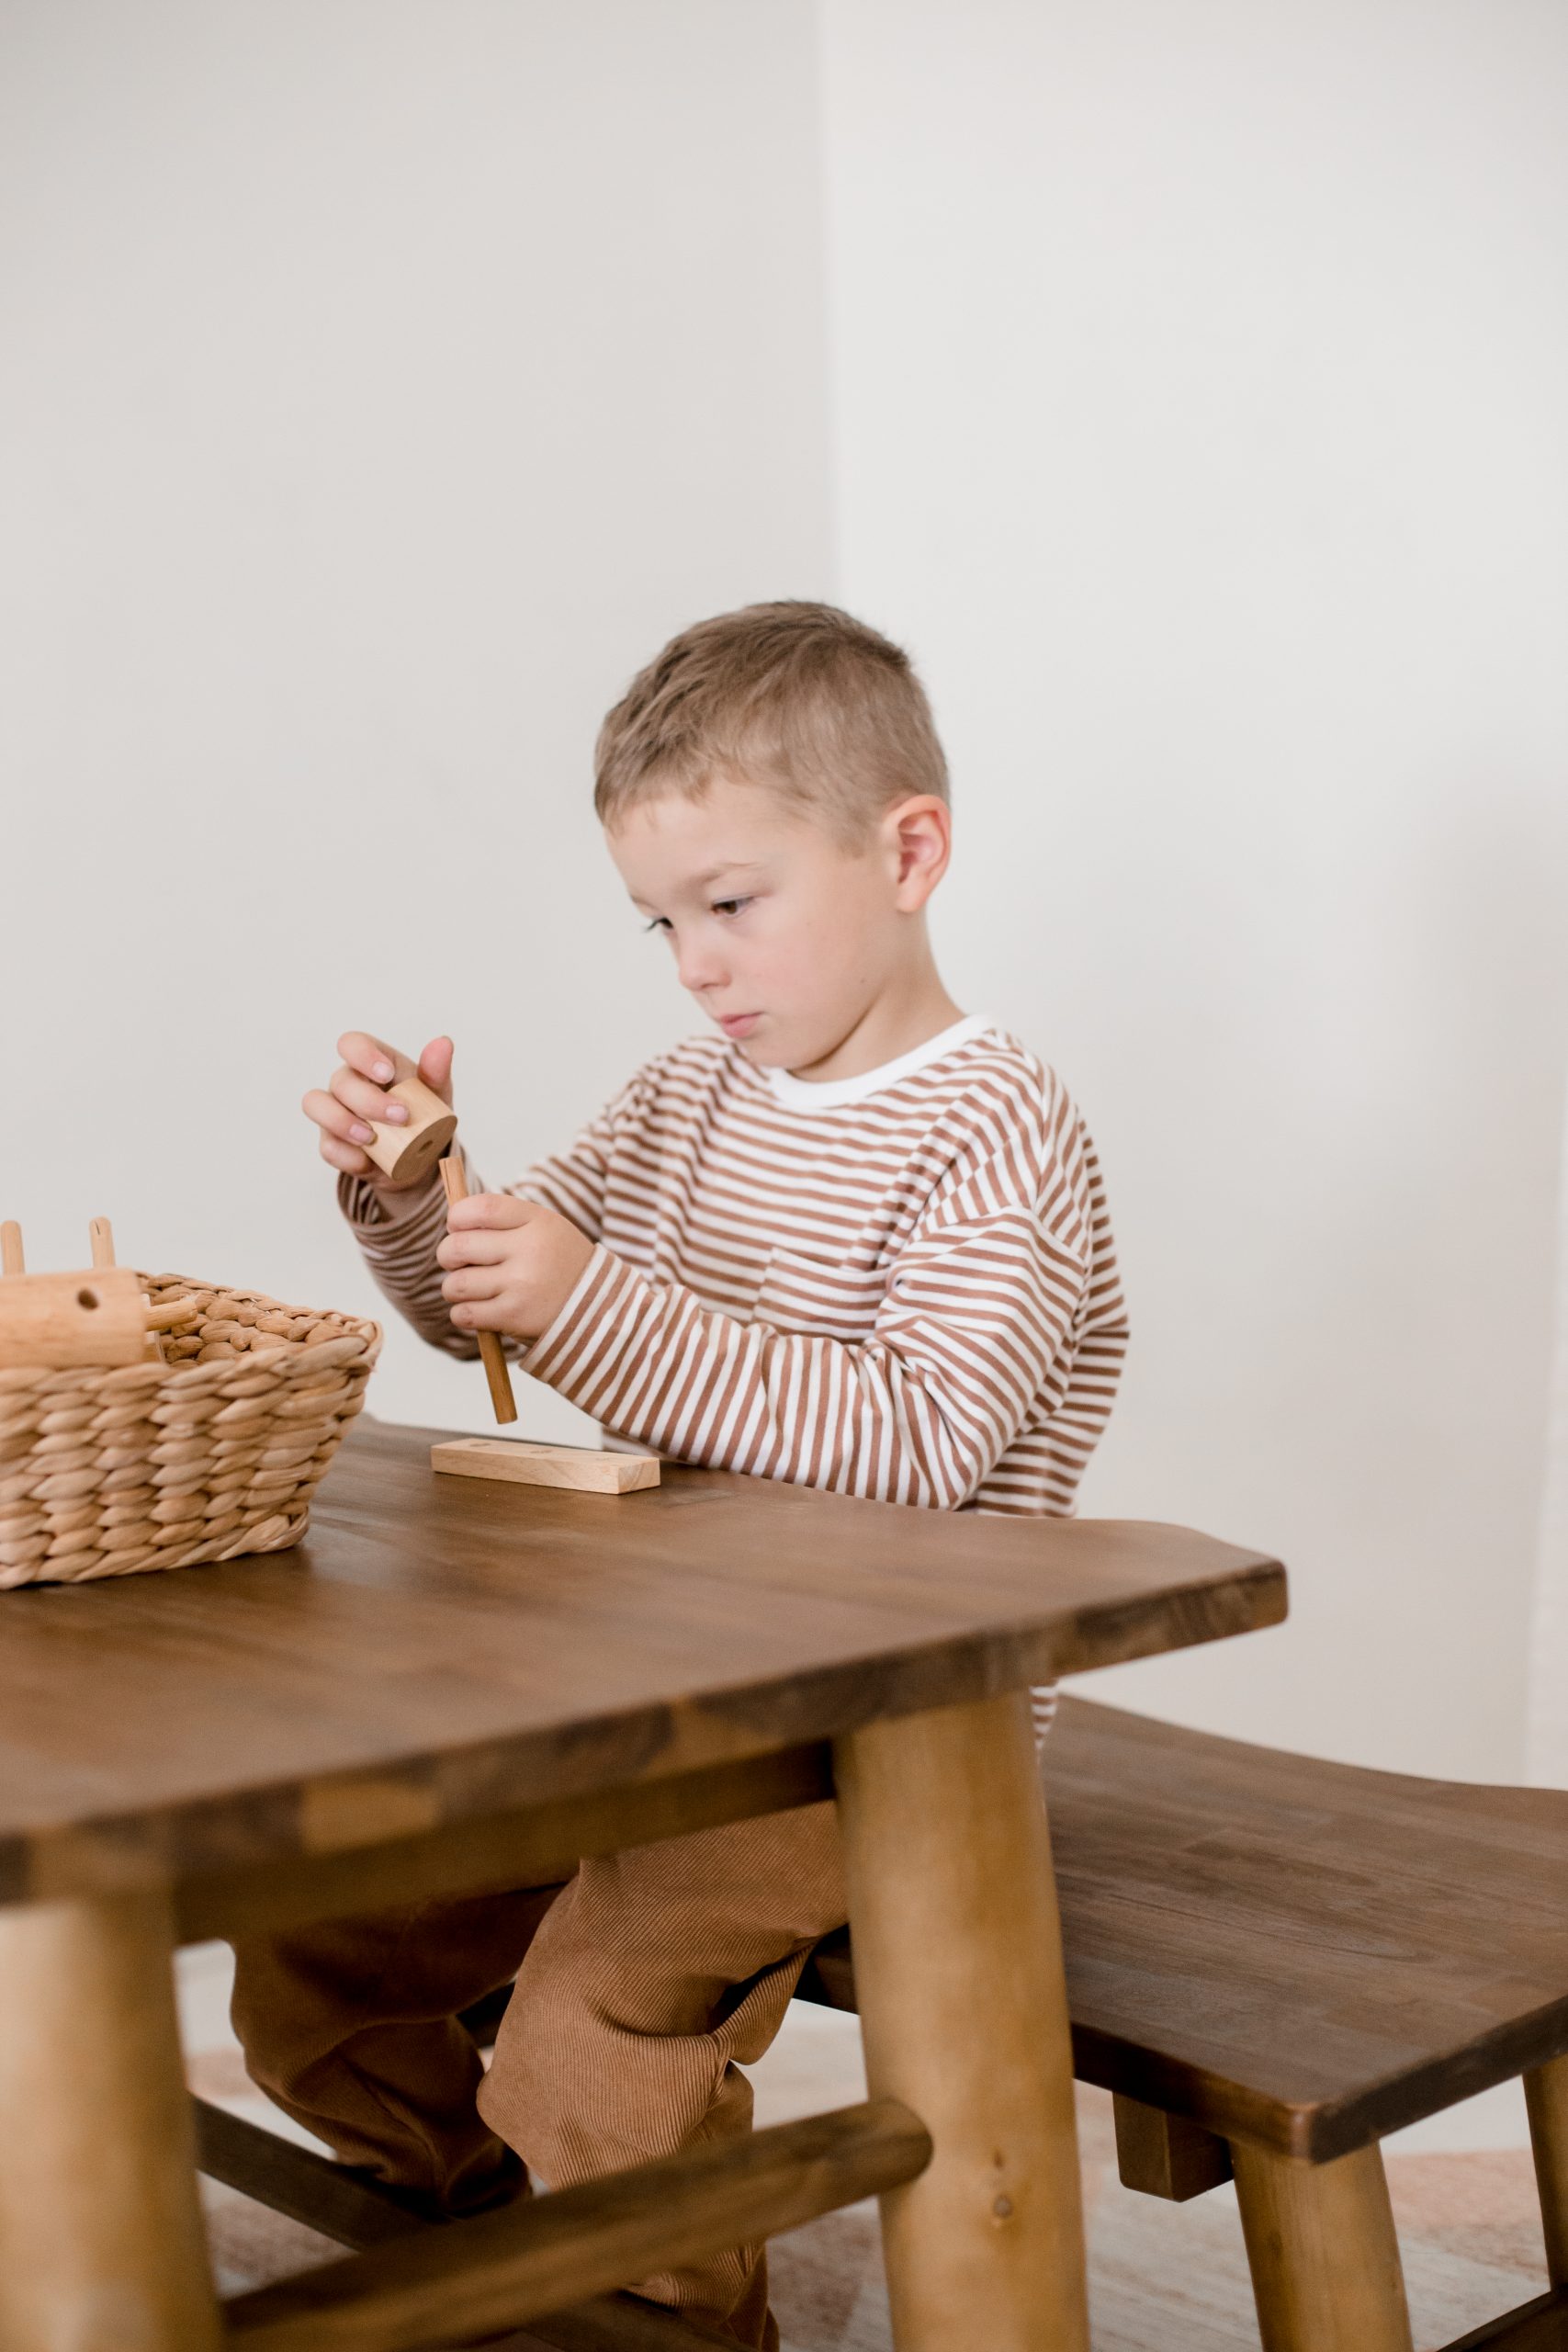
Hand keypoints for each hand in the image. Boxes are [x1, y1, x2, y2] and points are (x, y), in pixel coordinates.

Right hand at [304, 1032, 454, 1187]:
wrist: (419, 1157)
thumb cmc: (423, 1114)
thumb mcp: (436, 1093)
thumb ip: (437, 1069)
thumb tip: (443, 1043)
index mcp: (371, 1063)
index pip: (352, 1044)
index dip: (363, 1055)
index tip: (387, 1075)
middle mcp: (346, 1083)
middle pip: (341, 1081)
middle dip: (369, 1100)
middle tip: (401, 1117)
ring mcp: (334, 1111)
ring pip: (316, 1105)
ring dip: (343, 1122)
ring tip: (371, 1138)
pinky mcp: (332, 1142)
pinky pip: (328, 1146)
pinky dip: (347, 1155)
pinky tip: (367, 1160)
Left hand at [437, 1194, 594, 1343]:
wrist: (600, 1310)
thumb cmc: (560, 1266)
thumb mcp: (546, 1229)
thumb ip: (504, 1220)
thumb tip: (452, 1220)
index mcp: (538, 1221)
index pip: (480, 1208)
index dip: (457, 1218)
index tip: (457, 1228)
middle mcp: (530, 1249)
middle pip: (458, 1247)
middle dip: (448, 1256)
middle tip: (458, 1263)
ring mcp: (521, 1284)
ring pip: (455, 1284)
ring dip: (454, 1289)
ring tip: (469, 1290)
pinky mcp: (514, 1316)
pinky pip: (464, 1314)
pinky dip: (462, 1314)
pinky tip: (478, 1310)